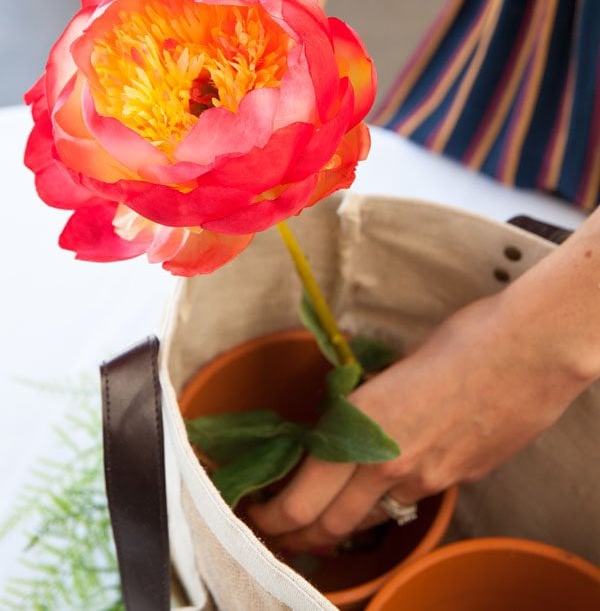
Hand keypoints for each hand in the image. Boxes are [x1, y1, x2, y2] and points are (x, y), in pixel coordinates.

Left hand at [247, 289, 589, 553]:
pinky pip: (412, 499)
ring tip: (322, 521)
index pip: (301, 500)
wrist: (529, 350)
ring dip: (338, 527)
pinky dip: (387, 503)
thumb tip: (350, 421)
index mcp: (362, 429)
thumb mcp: (392, 369)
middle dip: (297, 536)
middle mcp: (390, 464)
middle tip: (279, 529)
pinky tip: (385, 487)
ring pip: (369, 519)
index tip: (258, 512)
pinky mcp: (460, 479)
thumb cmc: (461, 340)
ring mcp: (429, 478)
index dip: (272, 517)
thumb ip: (366, 406)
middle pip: (329, 527)